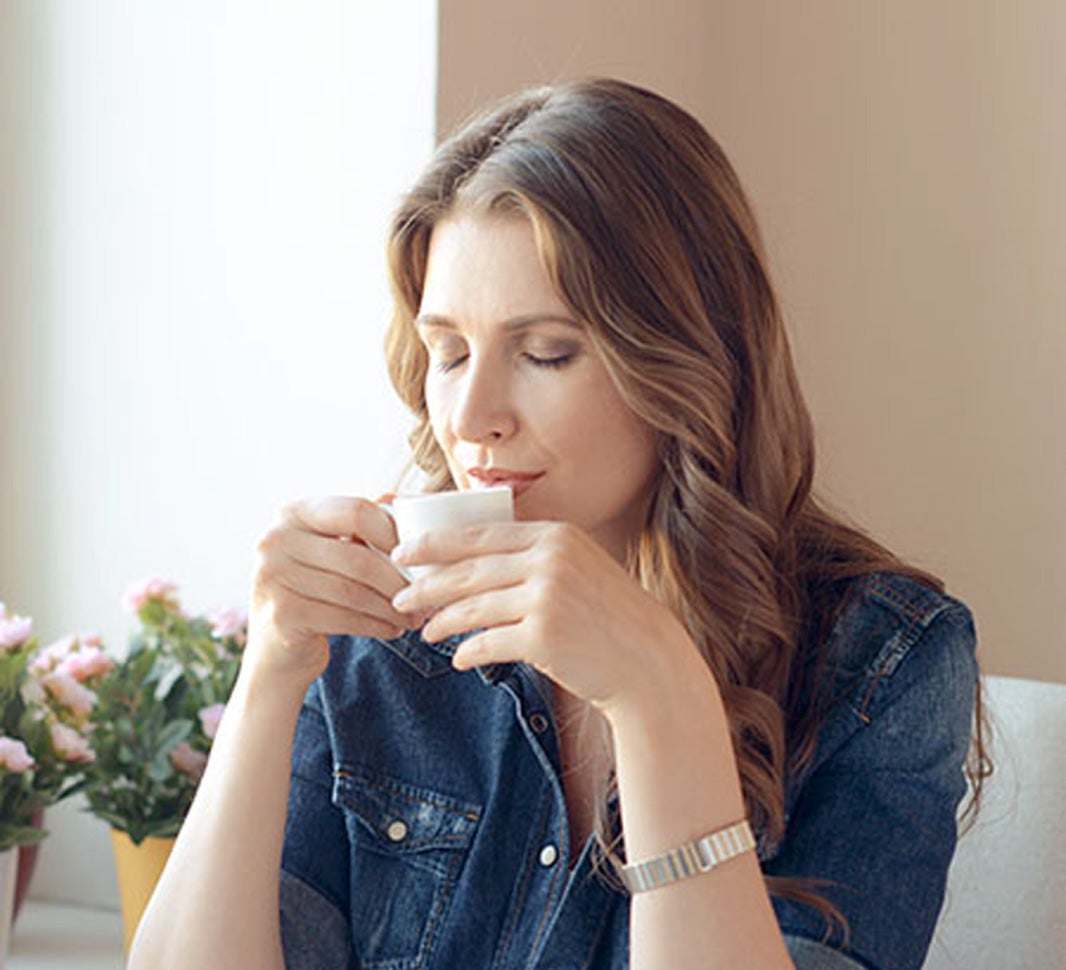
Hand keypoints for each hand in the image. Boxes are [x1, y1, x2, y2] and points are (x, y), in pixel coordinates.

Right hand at [246, 496, 416, 690]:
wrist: (277, 642)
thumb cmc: (314, 586)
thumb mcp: (330, 546)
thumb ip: (360, 523)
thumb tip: (402, 500)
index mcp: (293, 513)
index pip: (355, 511)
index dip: (392, 533)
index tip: (416, 555)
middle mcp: (275, 540)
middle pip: (358, 557)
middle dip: (398, 581)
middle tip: (423, 597)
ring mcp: (272, 577)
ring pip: (353, 592)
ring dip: (391, 608)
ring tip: (413, 616)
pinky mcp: (281, 615)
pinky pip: (344, 618)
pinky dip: (376, 625)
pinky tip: (393, 629)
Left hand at [390, 521, 709, 717]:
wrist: (646, 660)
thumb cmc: (605, 616)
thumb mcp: (576, 567)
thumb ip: (532, 556)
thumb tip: (472, 560)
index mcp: (554, 535)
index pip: (480, 534)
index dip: (435, 544)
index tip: (403, 553)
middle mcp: (550, 559)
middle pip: (469, 570)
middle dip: (427, 585)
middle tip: (399, 598)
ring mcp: (548, 596)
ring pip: (474, 608)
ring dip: (442, 622)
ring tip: (425, 632)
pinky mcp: (545, 635)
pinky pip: (490, 643)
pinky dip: (469, 652)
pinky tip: (460, 659)